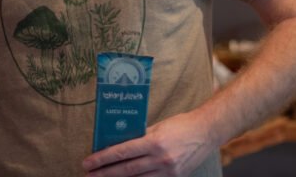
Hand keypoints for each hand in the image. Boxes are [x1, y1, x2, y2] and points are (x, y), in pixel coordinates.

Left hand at [82, 113, 214, 176]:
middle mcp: (161, 159)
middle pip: (127, 170)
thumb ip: (139, 136)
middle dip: (105, 173)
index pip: (122, 152)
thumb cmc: (180, 125)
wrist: (206, 132)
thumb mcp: (157, 126)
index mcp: (154, 142)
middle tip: (89, 175)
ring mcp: (168, 171)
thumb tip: (119, 144)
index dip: (103, 158)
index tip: (88, 163)